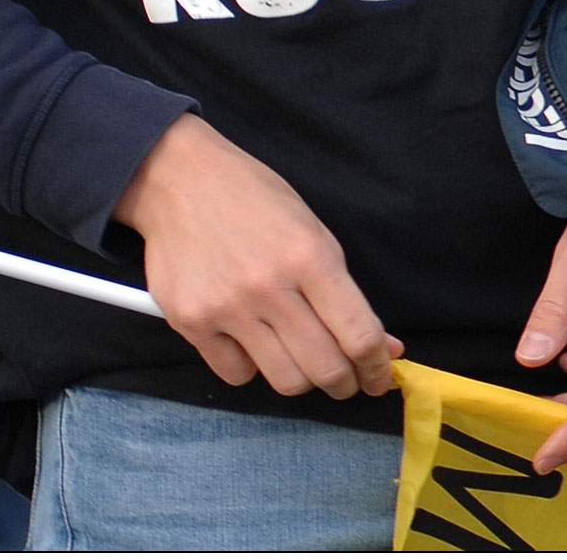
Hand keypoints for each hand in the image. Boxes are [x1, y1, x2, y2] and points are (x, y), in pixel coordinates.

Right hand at [113, 113, 399, 399]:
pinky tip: (253, 343)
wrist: (183, 182)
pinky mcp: (190, 323)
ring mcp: (226, 308)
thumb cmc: (258, 203)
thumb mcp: (315, 233)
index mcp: (311, 257)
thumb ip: (345, 293)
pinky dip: (252, 367)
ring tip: (303, 360)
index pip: (358, 334)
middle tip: (347, 380)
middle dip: (344, 383)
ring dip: (302, 379)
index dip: (377, 366)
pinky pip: (236, 374)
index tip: (380, 377)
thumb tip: (383, 345)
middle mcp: (270, 287)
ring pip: (284, 380)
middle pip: (323, 368)